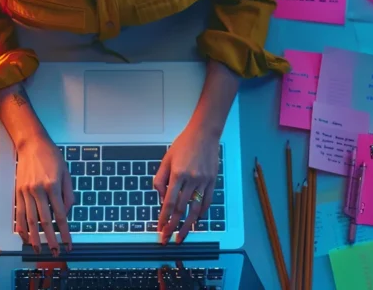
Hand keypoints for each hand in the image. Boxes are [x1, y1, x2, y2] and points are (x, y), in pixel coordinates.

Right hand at [15, 133, 73, 255]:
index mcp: (53, 186)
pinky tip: (24, 236)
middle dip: (50, 239)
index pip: (60, 215)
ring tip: (39, 249)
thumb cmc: (51, 156)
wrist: (31, 144)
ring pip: (29, 220)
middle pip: (44, 221)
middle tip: (55, 252)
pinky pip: (18, 213)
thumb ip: (68, 194)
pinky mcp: (18, 192)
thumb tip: (65, 213)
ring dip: (34, 237)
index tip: (68, 244)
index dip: (65, 232)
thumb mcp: (66, 173)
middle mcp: (38, 190)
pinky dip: (21, 227)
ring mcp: (26, 192)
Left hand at [154, 127, 219, 243]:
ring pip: (195, 209)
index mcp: (177, 174)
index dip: (164, 218)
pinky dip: (201, 212)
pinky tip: (196, 220)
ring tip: (182, 236)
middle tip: (167, 238)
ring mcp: (203, 181)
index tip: (160, 228)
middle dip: (173, 226)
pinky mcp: (212, 181)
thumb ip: (160, 178)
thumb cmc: (183, 145)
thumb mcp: (166, 159)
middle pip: (181, 209)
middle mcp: (191, 179)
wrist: (204, 134)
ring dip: (188, 225)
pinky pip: (207, 201)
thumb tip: (160, 197)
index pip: (169, 202)